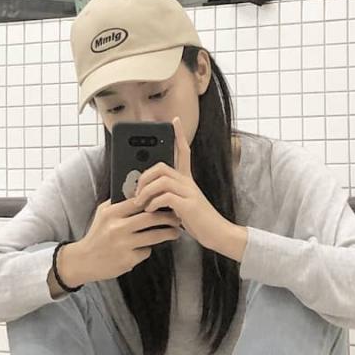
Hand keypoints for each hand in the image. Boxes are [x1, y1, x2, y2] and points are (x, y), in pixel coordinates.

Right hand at [55, 199, 180, 290]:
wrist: (84, 260)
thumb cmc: (96, 235)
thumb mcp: (102, 214)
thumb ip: (118, 203)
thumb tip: (139, 193)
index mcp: (111, 213)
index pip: (139, 202)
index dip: (155, 201)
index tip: (165, 201)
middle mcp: (117, 228)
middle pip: (150, 218)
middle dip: (168, 217)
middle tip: (177, 217)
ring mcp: (123, 244)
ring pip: (154, 236)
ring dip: (168, 233)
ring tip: (175, 232)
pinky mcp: (128, 259)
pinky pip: (146, 251)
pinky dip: (148, 249)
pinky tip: (146, 248)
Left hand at [132, 117, 246, 260]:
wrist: (218, 235)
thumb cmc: (198, 222)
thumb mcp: (180, 206)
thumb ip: (166, 197)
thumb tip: (145, 196)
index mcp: (187, 180)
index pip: (184, 151)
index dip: (179, 135)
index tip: (175, 120)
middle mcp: (188, 182)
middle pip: (162, 166)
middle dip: (144, 176)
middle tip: (136, 191)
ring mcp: (190, 192)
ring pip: (161, 179)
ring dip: (145, 191)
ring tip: (140, 203)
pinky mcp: (189, 205)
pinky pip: (165, 196)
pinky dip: (153, 203)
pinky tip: (150, 211)